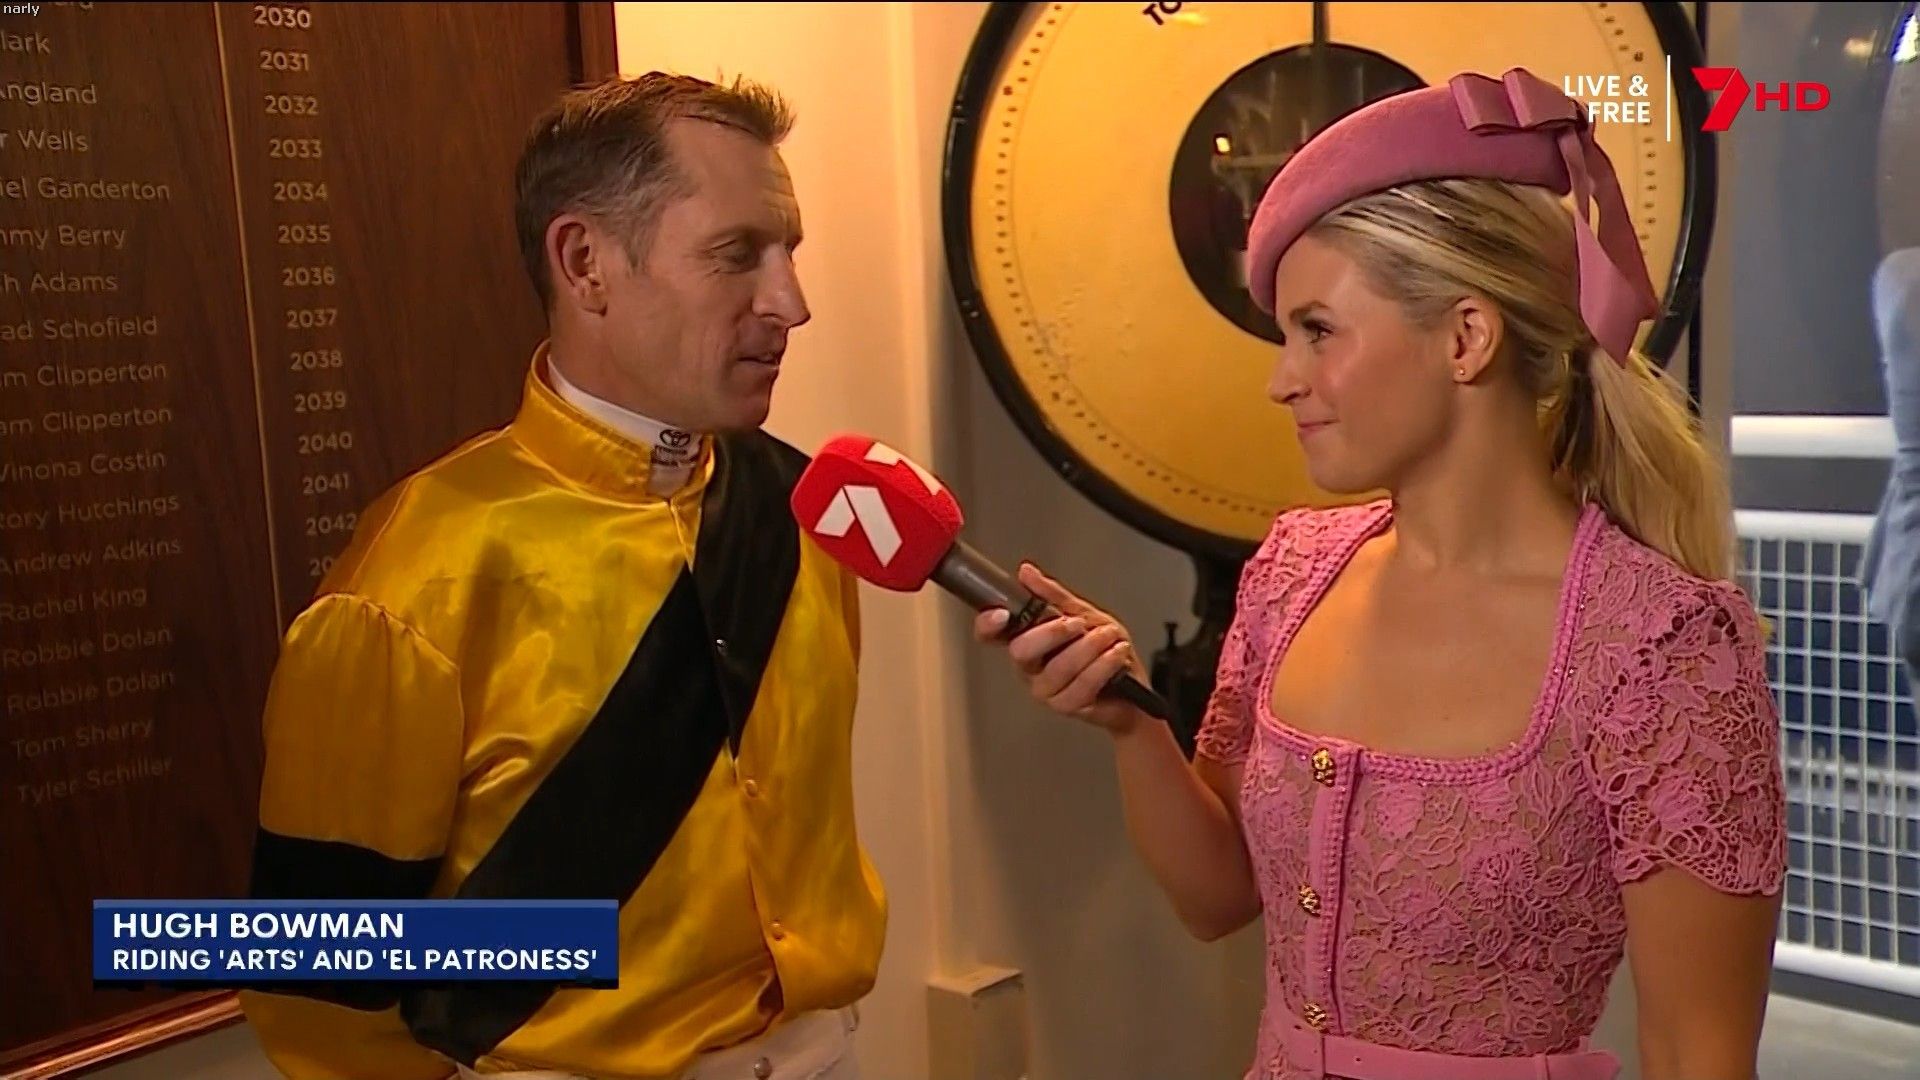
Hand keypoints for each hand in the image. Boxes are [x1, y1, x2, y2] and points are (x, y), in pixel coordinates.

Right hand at [972, 563, 1149, 735]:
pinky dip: (1102, 666)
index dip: (987, 624)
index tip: (1002, 613)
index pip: (990, 634)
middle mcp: (1029, 667)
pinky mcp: (1068, 706)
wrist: (1131, 681)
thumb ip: (1053, 595)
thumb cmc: (1103, 647)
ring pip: (1057, 669)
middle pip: (1021, 651)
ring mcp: (1046, 690)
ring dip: (1088, 647)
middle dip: (1052, 632)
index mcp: (1025, 641)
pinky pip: (1081, 686)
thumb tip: (1026, 572)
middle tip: (1078, 623)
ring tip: (1109, 635)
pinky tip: (1115, 654)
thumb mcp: (1081, 612)